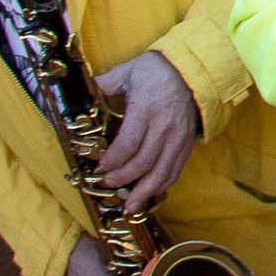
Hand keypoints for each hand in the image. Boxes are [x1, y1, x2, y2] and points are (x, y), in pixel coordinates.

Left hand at [90, 50, 198, 213]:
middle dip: (123, 178)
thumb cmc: (156, 70)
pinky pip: (176, 168)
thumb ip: (105, 84)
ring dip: (145, 191)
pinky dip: (163, 184)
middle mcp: (163, 127)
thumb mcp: (128, 71)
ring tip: (130, 206)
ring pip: (162, 171)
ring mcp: (178, 137)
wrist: (191, 69)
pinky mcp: (187, 142)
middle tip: (109, 184)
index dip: (112, 161)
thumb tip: (84, 93)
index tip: (101, 167)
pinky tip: (151, 193)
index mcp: (146, 110)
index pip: (127, 144)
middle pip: (143, 162)